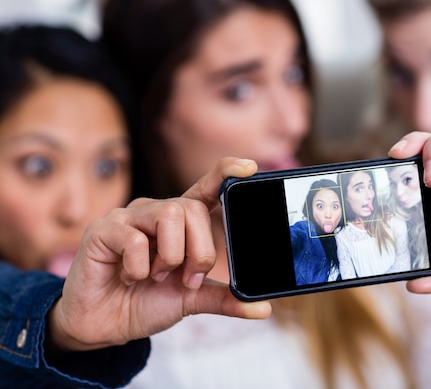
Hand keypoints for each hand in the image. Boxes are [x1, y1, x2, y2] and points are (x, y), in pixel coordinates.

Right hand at [48, 157, 270, 350]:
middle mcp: (155, 213)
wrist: (104, 325)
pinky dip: (140, 268)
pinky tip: (129, 277)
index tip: (249, 168)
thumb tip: (263, 308)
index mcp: (179, 224)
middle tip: (187, 278)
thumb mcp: (191, 299)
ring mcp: (128, 217)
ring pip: (169, 215)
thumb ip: (224, 298)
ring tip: (156, 276)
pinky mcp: (103, 229)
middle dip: (200, 250)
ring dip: (171, 256)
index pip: (205, 189)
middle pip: (193, 209)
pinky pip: (135, 240)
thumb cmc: (145, 302)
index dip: (225, 174)